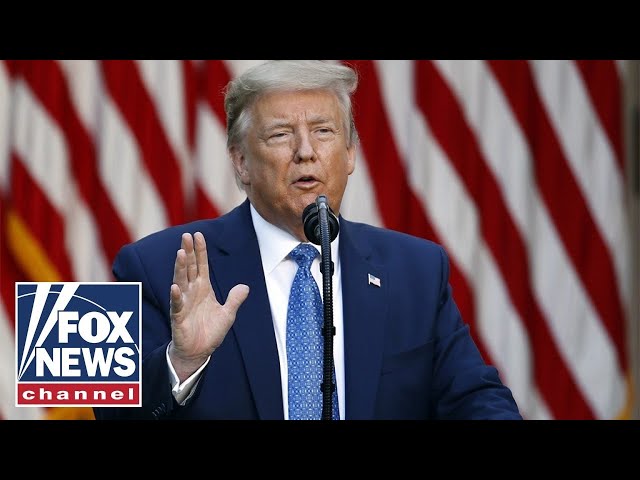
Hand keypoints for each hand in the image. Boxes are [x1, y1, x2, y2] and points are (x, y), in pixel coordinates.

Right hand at [168, 231, 249, 381]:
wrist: (199, 352)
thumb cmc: (210, 331)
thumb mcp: (228, 314)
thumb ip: (235, 300)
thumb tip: (245, 287)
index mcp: (203, 289)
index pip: (201, 265)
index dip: (200, 251)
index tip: (198, 235)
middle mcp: (192, 292)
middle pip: (190, 268)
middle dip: (189, 252)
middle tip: (186, 235)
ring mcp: (184, 303)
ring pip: (181, 281)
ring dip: (181, 267)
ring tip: (181, 253)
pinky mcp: (178, 317)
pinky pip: (177, 305)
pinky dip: (176, 296)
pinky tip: (175, 287)